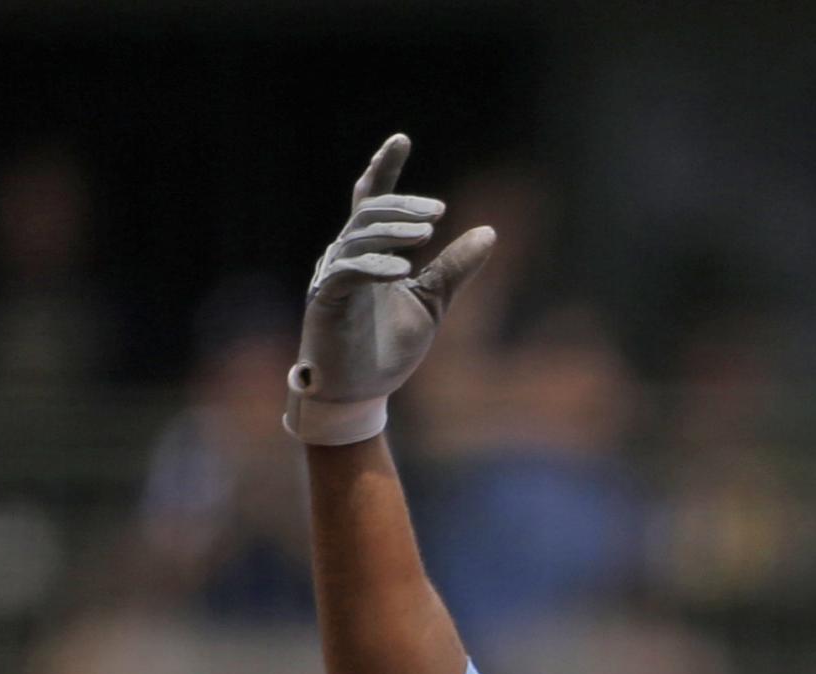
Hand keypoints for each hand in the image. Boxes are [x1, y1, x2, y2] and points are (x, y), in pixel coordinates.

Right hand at [285, 135, 496, 445]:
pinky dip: (376, 265)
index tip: (401, 139)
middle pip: (369, 211)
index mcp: (371, 251)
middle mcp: (347, 255)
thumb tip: (489, 231)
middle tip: (438, 212)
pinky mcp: (325, 300)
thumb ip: (455, 268)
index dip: (386, 168)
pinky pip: (348, 272)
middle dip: (403, 205)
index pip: (373, 199)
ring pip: (358, 235)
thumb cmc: (389, 348)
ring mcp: (333, 276)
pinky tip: (403, 270)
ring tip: (426, 233)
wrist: (361, 392)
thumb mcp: (433, 302)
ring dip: (393, 231)